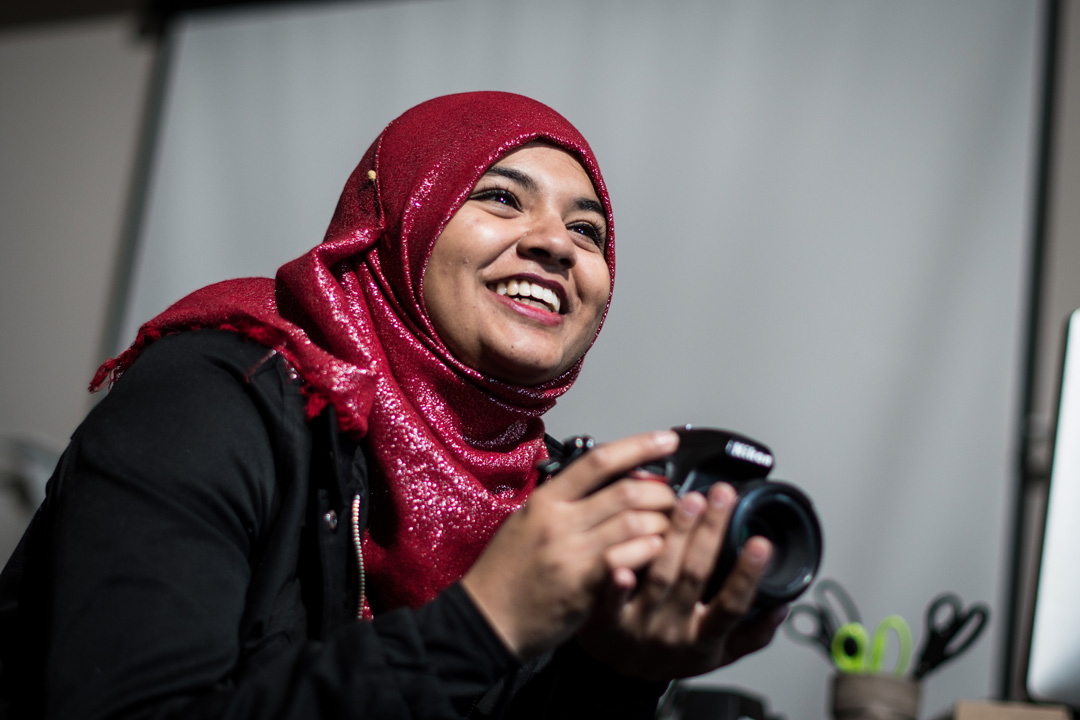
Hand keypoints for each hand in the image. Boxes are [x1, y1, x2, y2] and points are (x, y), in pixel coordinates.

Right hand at [461, 431, 679, 658]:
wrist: (486, 619)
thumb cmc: (505, 573)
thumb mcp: (525, 522)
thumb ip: (562, 502)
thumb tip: (604, 482)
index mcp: (546, 501)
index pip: (599, 460)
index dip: (639, 445)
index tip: (667, 440)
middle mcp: (559, 521)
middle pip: (626, 491)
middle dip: (661, 492)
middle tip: (673, 498)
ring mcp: (571, 552)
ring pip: (634, 523)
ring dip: (662, 524)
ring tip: (670, 528)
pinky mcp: (582, 585)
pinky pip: (627, 559)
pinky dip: (649, 551)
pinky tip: (656, 552)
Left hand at [577, 482, 787, 680]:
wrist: (621, 678)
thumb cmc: (672, 656)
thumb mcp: (719, 654)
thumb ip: (753, 633)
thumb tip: (782, 606)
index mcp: (705, 637)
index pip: (732, 604)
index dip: (748, 575)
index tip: (761, 544)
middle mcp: (674, 629)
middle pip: (696, 576)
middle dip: (711, 532)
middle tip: (723, 495)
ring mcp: (641, 623)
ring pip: (660, 574)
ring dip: (676, 535)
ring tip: (689, 502)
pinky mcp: (608, 619)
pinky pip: (612, 599)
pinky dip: (617, 583)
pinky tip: (623, 562)